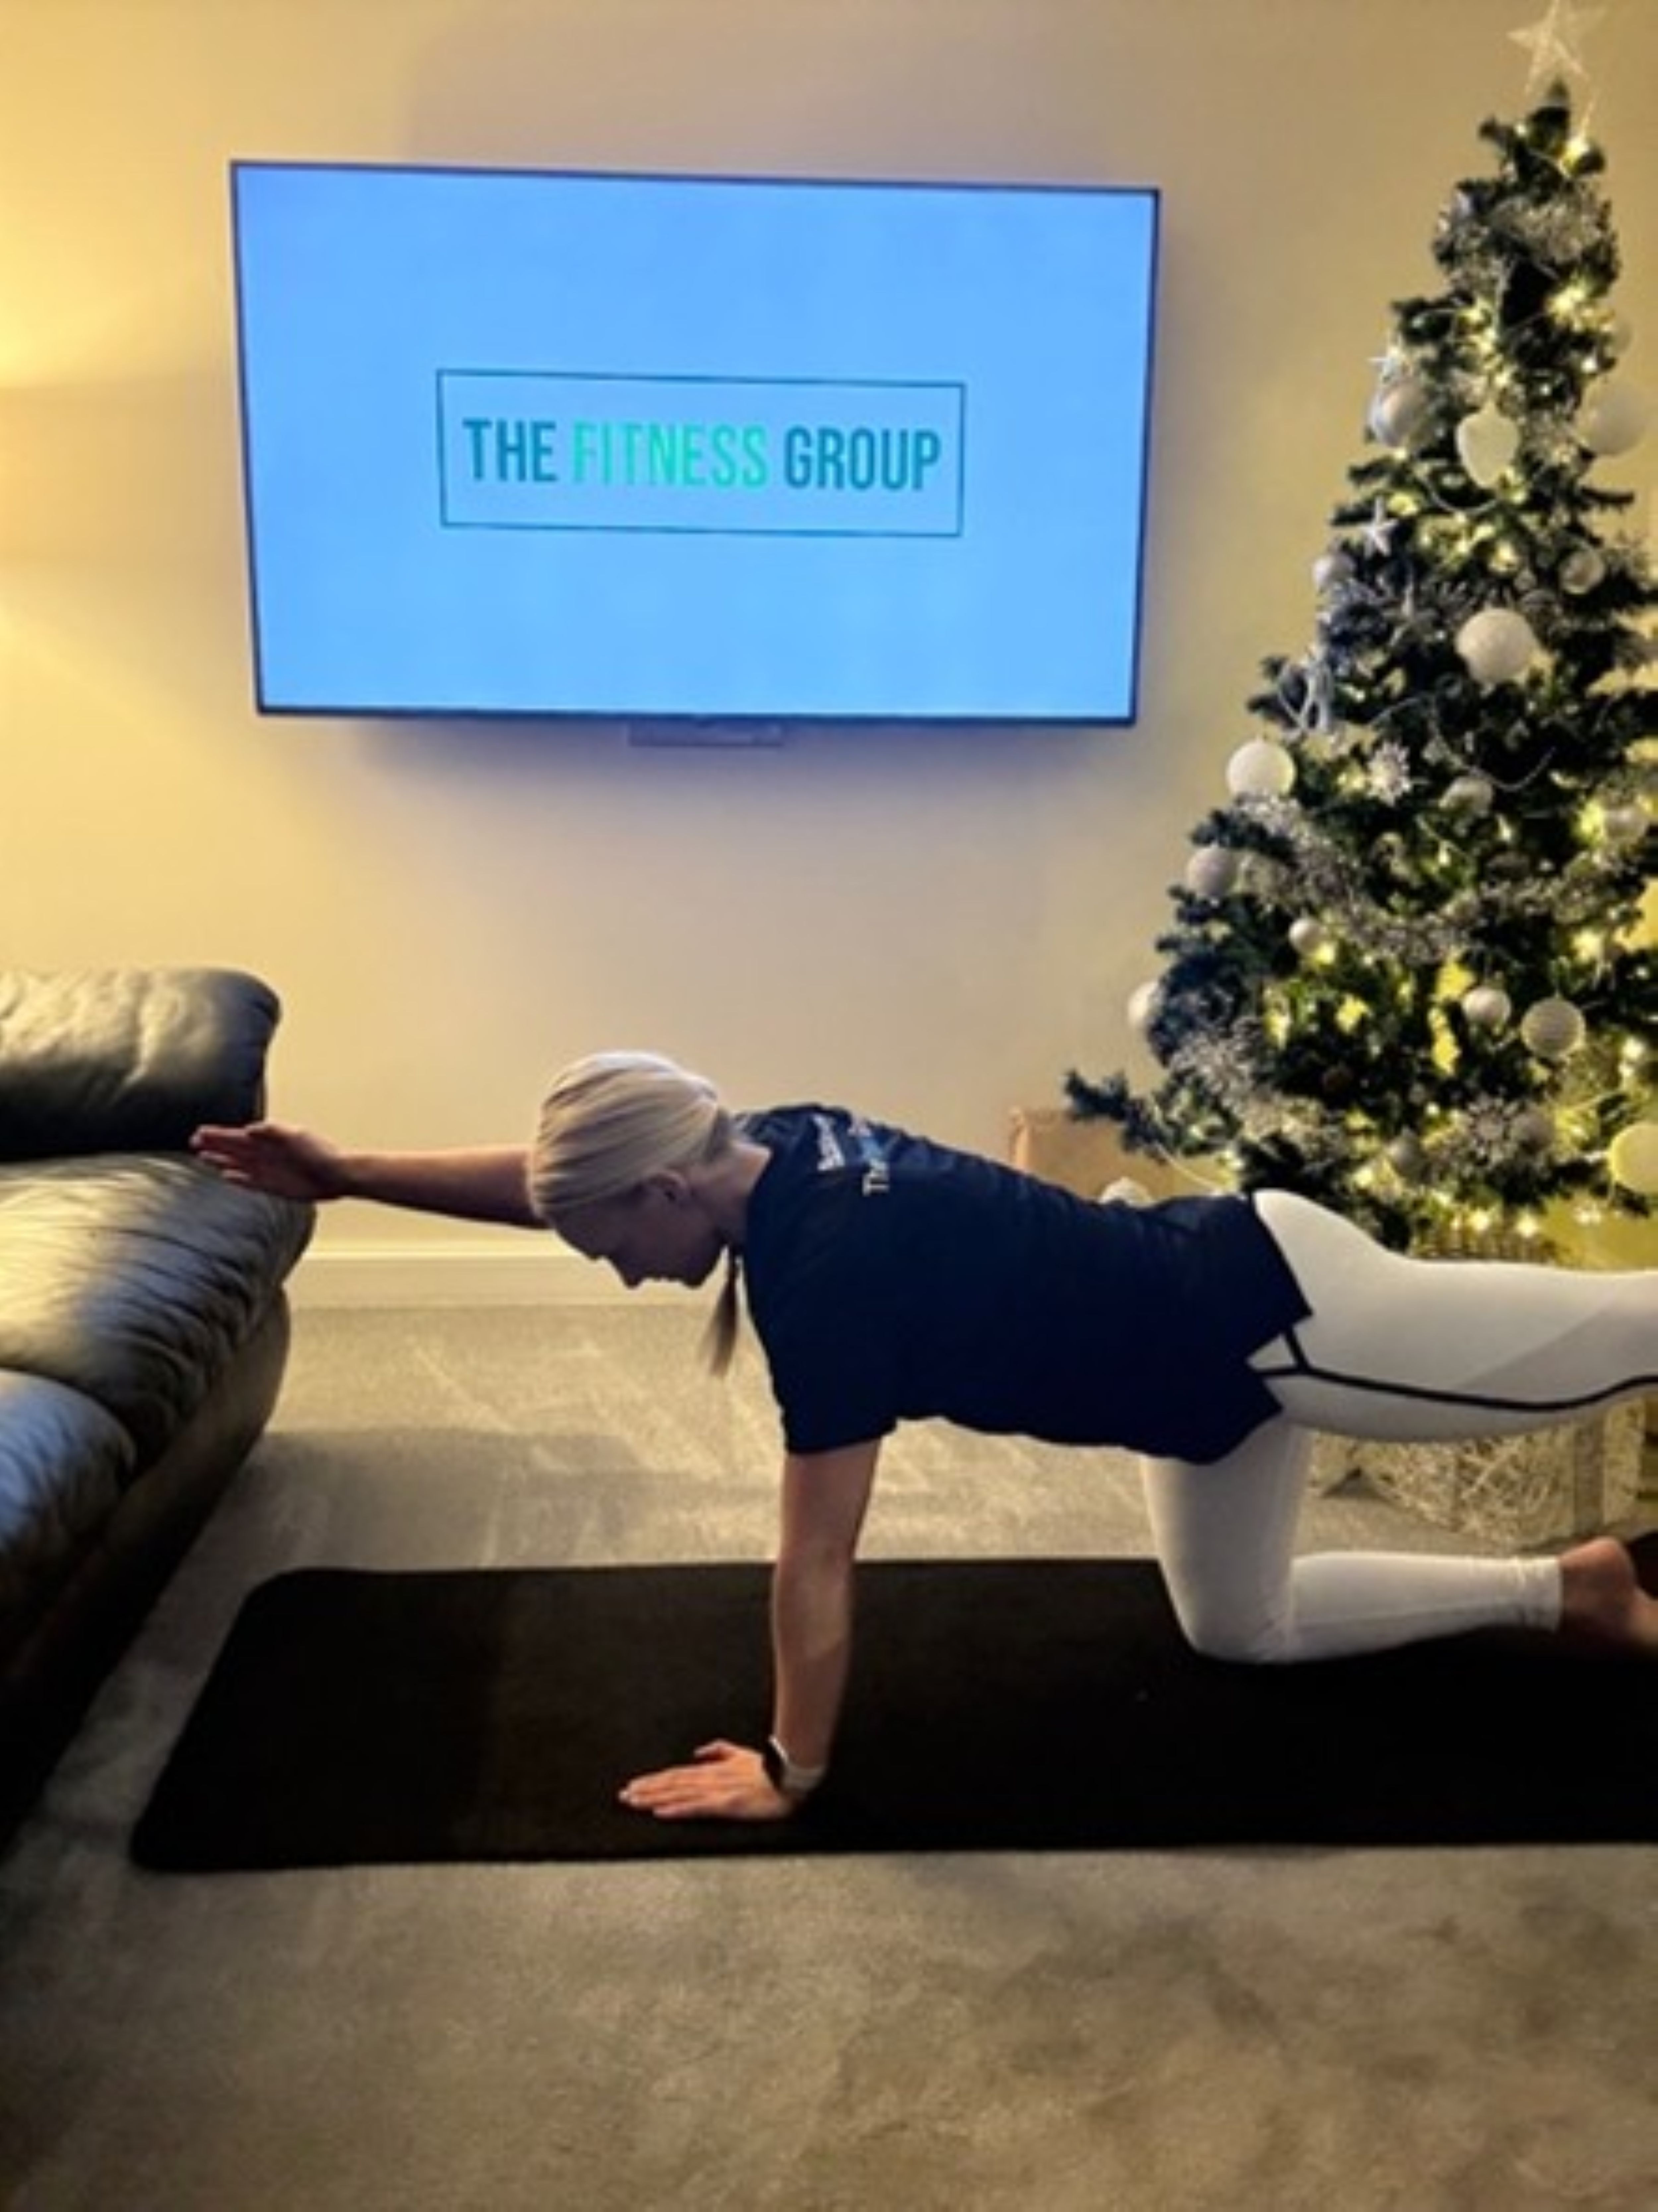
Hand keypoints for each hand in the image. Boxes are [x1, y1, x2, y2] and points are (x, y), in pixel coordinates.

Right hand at [191, 1121, 351, 1202]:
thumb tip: (250, 1129)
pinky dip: (238, 1179)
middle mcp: (266, 1154)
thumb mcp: (297, 1138)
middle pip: (234, 1148)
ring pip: (239, 1164)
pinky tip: (226, 1176)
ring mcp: (269, 1170)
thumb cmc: (320, 1153)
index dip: (219, 1134)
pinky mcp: (274, 1186)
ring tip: (203, 1157)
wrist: (337, 1174)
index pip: (238, 1136)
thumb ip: (274, 1133)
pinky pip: (251, 1182)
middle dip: (215, 1145)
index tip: (200, 1131)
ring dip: (222, 1160)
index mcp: (270, 1139)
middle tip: (193, 1141)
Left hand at [618, 1740, 799, 1822]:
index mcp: (712, 1770)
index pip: (676, 1774)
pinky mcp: (725, 1805)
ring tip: (634, 1802)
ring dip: (654, 1798)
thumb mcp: (740, 1754)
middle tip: (623, 1795)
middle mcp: (709, 1779)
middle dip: (646, 1789)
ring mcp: (716, 1792)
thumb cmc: (767, 1769)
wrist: (787, 1777)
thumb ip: (719, 1750)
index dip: (654, 1779)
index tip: (635, 1784)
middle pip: (671, 1783)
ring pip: (678, 1794)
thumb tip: (698, 1752)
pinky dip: (676, 1809)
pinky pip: (696, 1808)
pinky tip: (661, 1812)